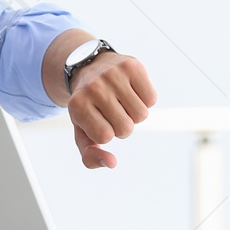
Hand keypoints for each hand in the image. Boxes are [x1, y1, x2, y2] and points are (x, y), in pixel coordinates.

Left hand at [68, 53, 155, 168]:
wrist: (89, 67)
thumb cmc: (88, 106)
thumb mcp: (82, 131)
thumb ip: (90, 155)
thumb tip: (112, 163)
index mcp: (78, 106)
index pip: (106, 137)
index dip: (108, 133)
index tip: (99, 121)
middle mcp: (94, 88)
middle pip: (126, 128)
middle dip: (122, 125)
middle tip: (112, 111)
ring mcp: (113, 75)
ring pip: (141, 115)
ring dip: (135, 114)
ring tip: (122, 101)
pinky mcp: (131, 66)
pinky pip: (151, 98)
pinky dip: (145, 100)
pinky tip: (132, 91)